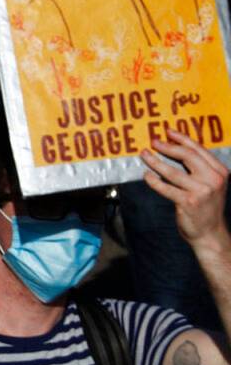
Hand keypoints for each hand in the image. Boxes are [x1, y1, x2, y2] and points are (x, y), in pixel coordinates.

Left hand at [142, 129, 230, 250]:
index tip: (167, 131)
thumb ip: (199, 167)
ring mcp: (201, 191)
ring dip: (154, 161)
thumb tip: (175, 146)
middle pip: (186, 156)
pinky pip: (165, 187)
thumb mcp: (210, 184)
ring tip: (144, 155)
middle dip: (167, 146)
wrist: (210, 233)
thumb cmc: (206, 206)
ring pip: (172, 171)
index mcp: (220, 171)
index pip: (198, 149)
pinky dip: (153, 180)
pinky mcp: (188, 202)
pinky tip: (146, 175)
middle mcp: (213, 180)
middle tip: (153, 142)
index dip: (181, 138)